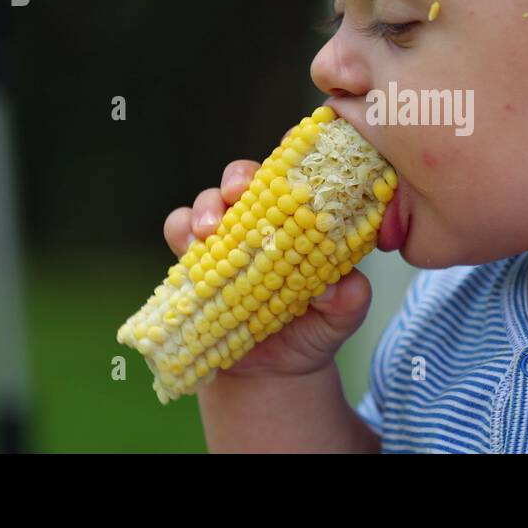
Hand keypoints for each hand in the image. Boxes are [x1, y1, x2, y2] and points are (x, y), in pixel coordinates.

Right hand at [162, 158, 373, 383]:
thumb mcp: (341, 317)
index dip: (293, 154)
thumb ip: (349, 299)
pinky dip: (181, 232)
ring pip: (208, 201)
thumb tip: (339, 285)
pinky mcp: (194, 261)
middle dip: (239, 177)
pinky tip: (190, 250)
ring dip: (206, 206)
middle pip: (245, 178)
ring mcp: (225, 239)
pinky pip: (179, 231)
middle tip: (238, 192)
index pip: (296, 175)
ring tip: (210, 230)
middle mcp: (261, 221)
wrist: (271, 375)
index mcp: (301, 221)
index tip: (291, 151)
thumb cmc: (313, 332)